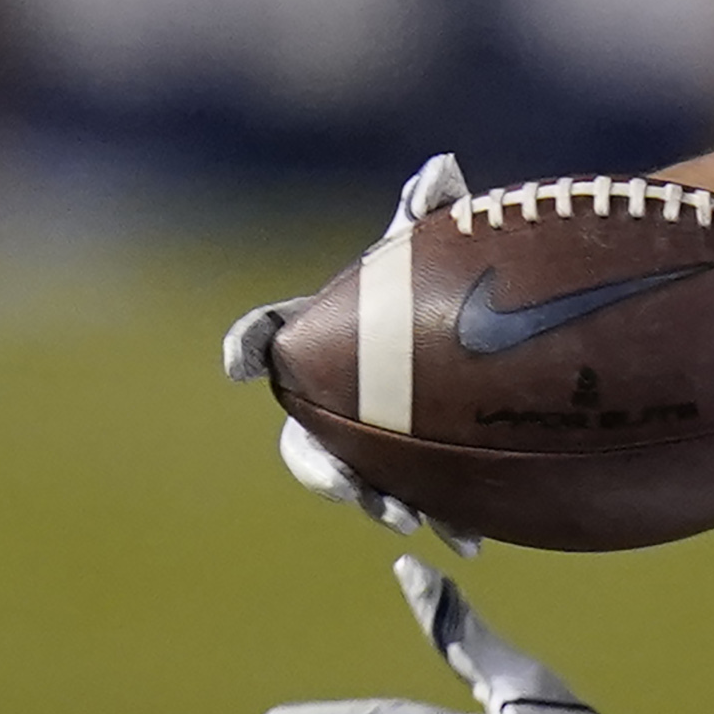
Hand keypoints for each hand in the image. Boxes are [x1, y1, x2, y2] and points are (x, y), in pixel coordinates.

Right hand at [224, 154, 480, 554]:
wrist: (474, 339)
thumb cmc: (432, 288)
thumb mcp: (430, 253)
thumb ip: (427, 213)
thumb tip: (443, 169)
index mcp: (317, 336)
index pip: (268, 334)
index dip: (247, 346)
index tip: (239, 365)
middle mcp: (326, 395)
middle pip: (300, 437)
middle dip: (318, 465)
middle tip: (343, 485)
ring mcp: (362, 439)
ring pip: (351, 481)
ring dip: (374, 503)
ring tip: (404, 521)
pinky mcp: (408, 469)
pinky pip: (413, 501)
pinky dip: (440, 523)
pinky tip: (473, 544)